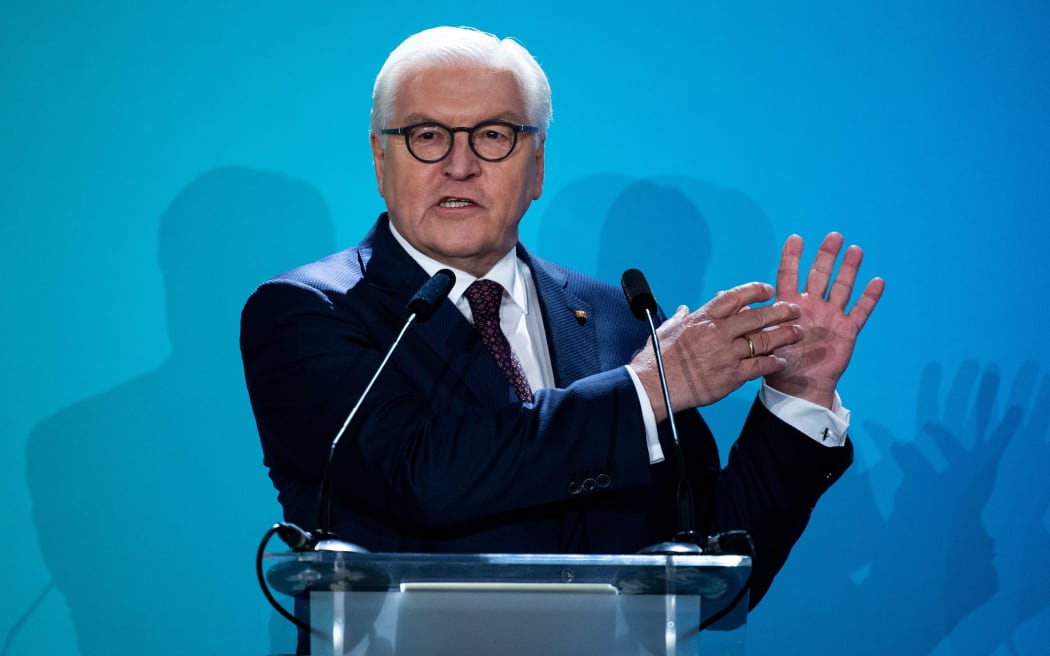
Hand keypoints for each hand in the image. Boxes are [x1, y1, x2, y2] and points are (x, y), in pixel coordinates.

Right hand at [630, 281, 803, 421]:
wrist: (656, 385)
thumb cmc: (658, 359)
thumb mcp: (666, 330)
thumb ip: (680, 318)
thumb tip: (684, 309)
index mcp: (703, 318)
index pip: (735, 297)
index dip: (755, 291)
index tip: (768, 290)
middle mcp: (718, 332)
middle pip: (757, 317)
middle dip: (780, 312)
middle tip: (794, 309)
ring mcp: (727, 354)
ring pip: (763, 341)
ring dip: (784, 336)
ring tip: (798, 332)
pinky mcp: (731, 375)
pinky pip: (759, 367)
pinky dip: (772, 364)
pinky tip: (782, 362)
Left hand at [765, 232, 883, 407]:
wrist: (798, 387)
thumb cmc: (778, 363)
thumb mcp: (760, 338)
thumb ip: (749, 316)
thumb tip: (722, 295)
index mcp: (789, 305)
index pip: (789, 276)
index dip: (792, 257)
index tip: (796, 238)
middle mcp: (811, 306)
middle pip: (820, 275)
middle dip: (826, 256)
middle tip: (833, 236)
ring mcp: (830, 316)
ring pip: (841, 287)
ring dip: (849, 269)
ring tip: (855, 250)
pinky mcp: (846, 330)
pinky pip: (860, 311)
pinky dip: (869, 298)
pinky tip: (877, 281)